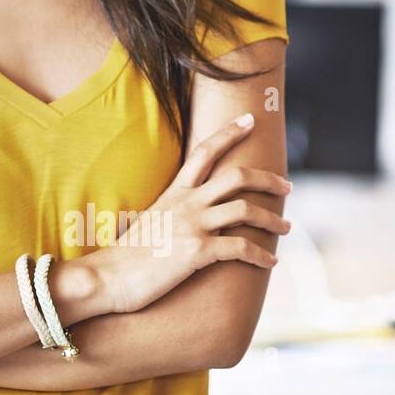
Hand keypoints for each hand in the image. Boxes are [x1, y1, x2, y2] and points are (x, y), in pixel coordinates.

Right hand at [89, 114, 292, 313]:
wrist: (108, 275)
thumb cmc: (127, 254)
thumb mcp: (151, 221)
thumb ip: (172, 213)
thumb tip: (187, 216)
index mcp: (174, 193)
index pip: (204, 153)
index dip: (229, 133)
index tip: (250, 120)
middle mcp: (186, 203)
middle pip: (236, 177)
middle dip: (268, 179)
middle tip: (286, 185)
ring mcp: (192, 225)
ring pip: (246, 210)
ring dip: (273, 219)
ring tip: (286, 227)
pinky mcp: (197, 251)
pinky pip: (241, 248)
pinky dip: (261, 255)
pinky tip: (271, 261)